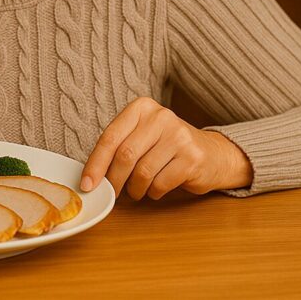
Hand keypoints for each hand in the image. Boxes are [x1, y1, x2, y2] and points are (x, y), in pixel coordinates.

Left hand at [80, 97, 252, 199]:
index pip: (110, 137)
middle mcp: (161, 117)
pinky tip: (157, 188)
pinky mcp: (192, 158)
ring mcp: (179, 136)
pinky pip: (160, 184)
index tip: (86, 184)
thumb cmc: (168, 148)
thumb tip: (91, 176)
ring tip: (138, 190)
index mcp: (142, 108)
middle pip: (125, 155)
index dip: (95, 163)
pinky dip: (153, 192)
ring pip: (142, 173)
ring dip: (135, 189)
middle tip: (111, 193)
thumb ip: (119, 148)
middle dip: (113, 180)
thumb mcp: (143, 136)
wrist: (214, 155)